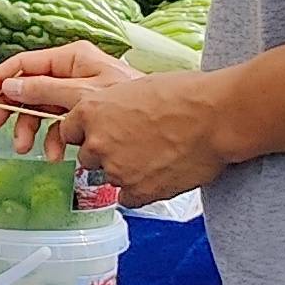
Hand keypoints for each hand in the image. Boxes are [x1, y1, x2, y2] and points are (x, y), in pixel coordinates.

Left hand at [0, 47, 232, 199]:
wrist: (215, 116)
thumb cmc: (185, 94)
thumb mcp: (137, 87)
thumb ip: (116, 106)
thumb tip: (116, 115)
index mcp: (92, 110)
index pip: (70, 130)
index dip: (88, 133)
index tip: (101, 134)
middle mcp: (98, 142)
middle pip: (88, 157)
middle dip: (108, 153)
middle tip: (137, 145)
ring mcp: (116, 169)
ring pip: (110, 177)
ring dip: (127, 171)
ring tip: (157, 157)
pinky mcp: (138, 190)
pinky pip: (129, 197)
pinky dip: (143, 189)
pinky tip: (162, 174)